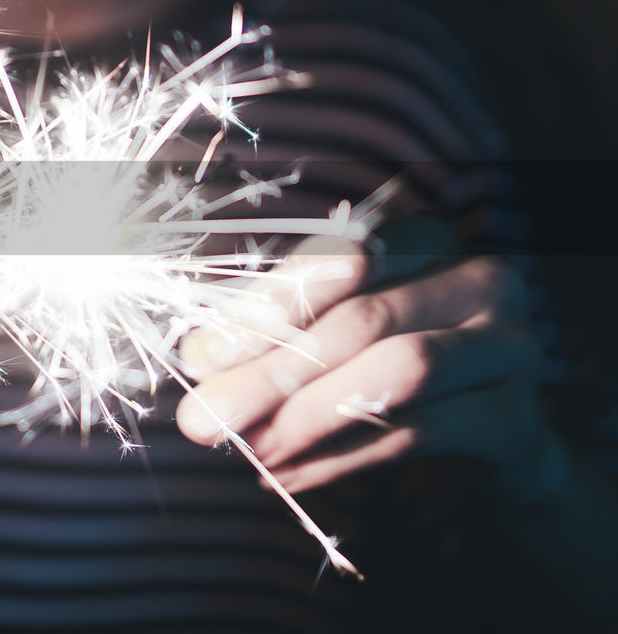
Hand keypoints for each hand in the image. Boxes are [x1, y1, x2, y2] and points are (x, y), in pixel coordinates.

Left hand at [175, 218, 557, 502]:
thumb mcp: (330, 337)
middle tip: (205, 419)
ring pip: (399, 371)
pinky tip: (289, 475)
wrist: (490, 435)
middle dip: (273, 372)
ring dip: (308, 416)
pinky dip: (342, 458)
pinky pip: (419, 434)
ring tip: (250, 449)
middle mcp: (476, 278)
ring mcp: (507, 346)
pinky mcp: (514, 417)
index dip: (266, 308)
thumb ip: (270, 335)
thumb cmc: (389, 365)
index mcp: (422, 238)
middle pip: (364, 318)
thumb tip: (198, 358)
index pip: (338, 259)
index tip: (202, 359)